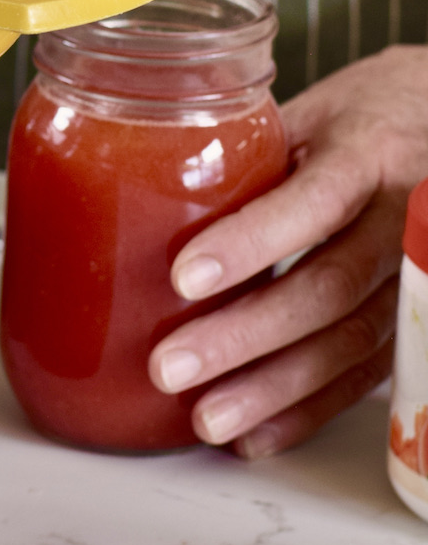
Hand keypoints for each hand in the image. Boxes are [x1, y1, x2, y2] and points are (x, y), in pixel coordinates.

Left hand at [147, 44, 427, 457]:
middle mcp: (404, 216)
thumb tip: (145, 184)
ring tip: (206, 417)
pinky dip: (311, 408)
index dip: (250, 243)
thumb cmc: (368, 115)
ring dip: (274, 388)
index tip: (182, 278)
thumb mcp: (315, 110)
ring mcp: (419, 275)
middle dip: (245, 335)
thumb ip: (251, 152)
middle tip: (169, 366)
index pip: (312, 202)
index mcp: (368, 153)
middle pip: (328, 287)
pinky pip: (370, 373)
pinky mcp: (417, 319)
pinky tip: (257, 433)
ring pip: (351, 342)